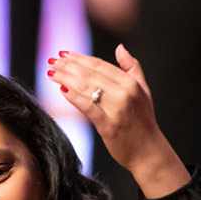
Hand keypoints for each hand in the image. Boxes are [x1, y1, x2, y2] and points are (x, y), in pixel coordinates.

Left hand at [47, 45, 187, 197]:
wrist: (149, 151)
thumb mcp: (143, 90)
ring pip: (86, 88)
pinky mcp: (108, 125)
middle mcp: (124, 93)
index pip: (100, 65)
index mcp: (131, 83)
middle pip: (90, 74)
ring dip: (66, 78)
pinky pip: (87, 107)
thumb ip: (132, 67)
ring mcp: (116, 109)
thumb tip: (120, 48)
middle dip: (69, 66)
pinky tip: (61, 89)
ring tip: (52, 72)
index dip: (80, 58)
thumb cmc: (143, 122)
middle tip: (53, 60)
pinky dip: (73, 97)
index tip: (65, 54)